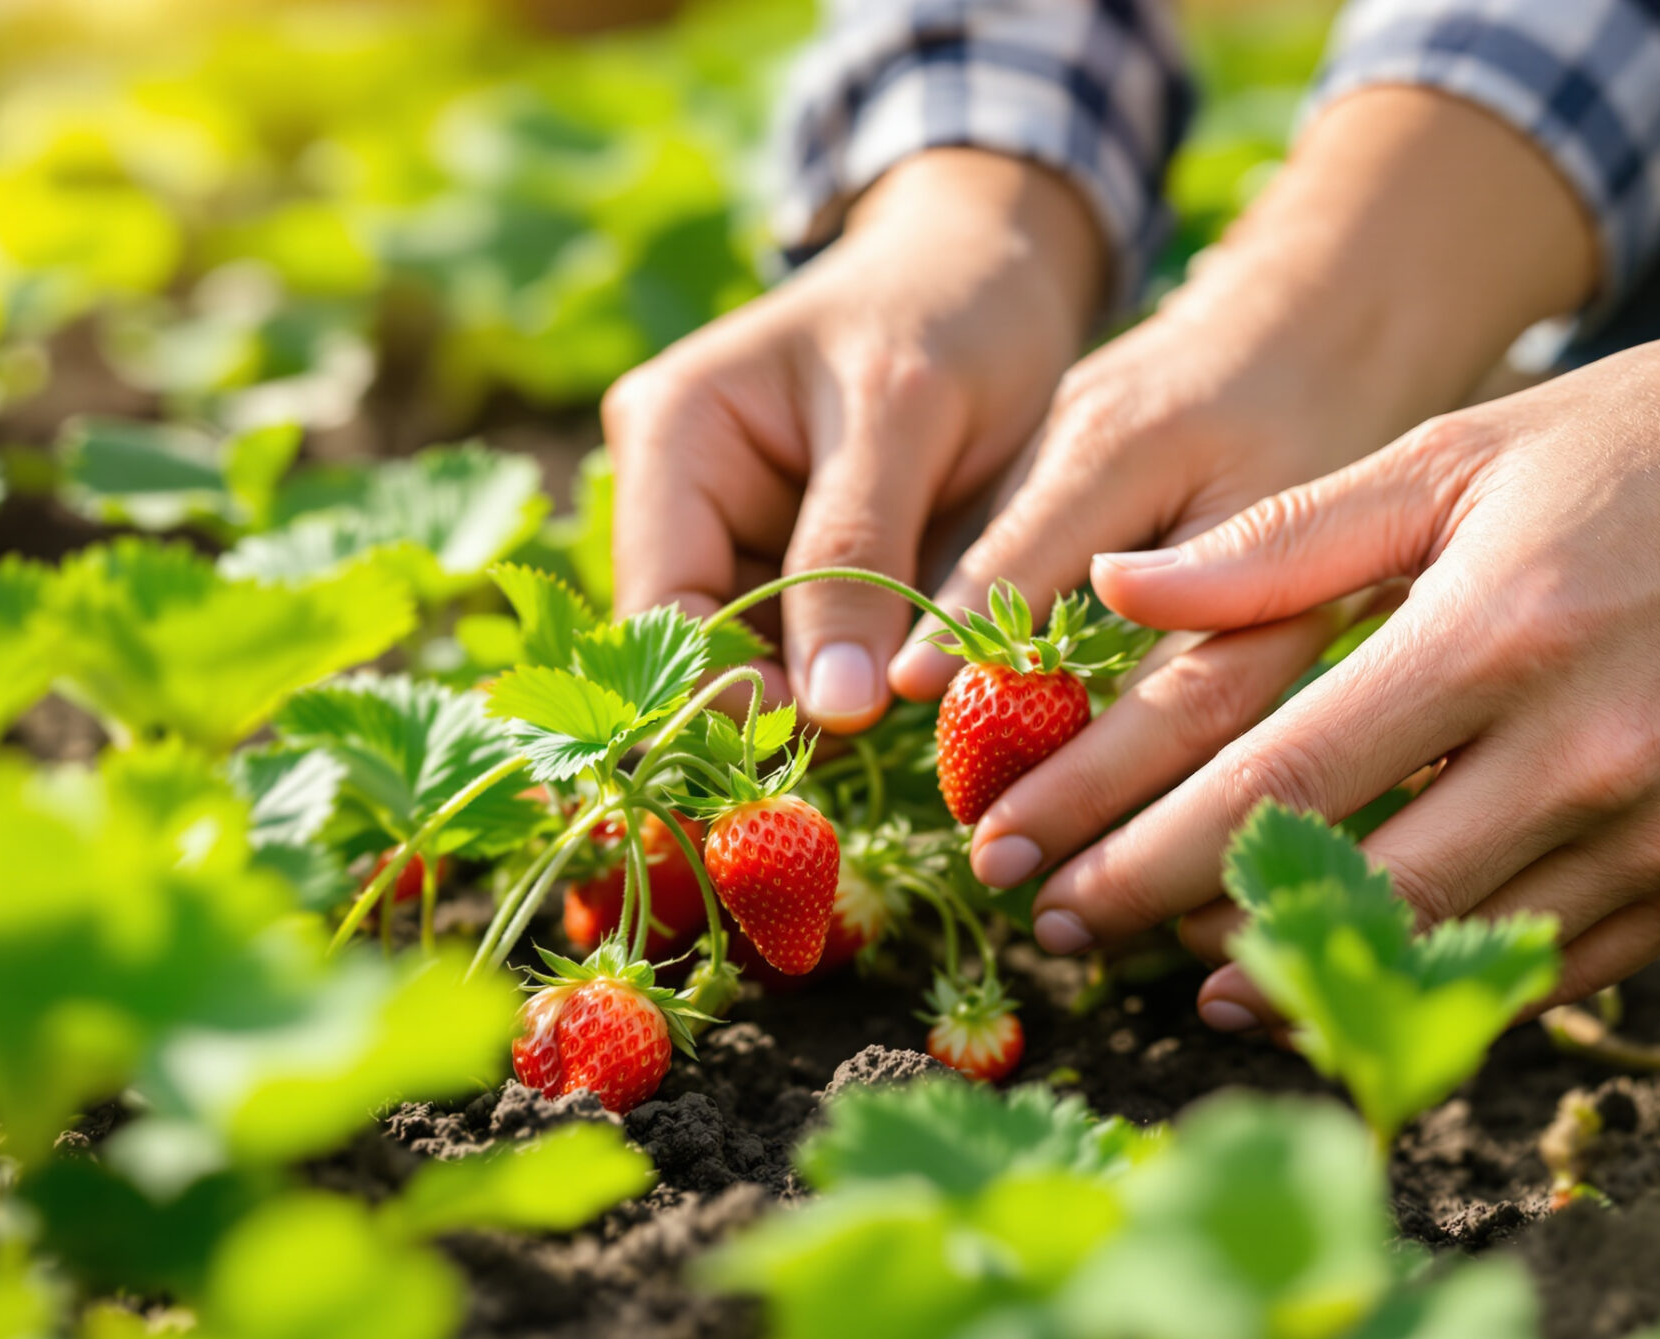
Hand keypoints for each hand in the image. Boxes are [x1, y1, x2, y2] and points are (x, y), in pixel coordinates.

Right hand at [602, 149, 1103, 731]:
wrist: (995, 269)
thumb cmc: (952, 312)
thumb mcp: (909, 416)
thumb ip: (860, 555)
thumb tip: (830, 709)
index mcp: (671, 433)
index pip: (664, 607)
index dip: (728, 691)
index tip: (832, 737)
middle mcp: (672, 488)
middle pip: (695, 647)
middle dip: (775, 705)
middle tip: (871, 748)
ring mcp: (722, 529)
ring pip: (747, 662)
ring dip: (817, 702)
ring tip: (900, 716)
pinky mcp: (780, 561)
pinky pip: (797, 650)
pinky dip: (847, 679)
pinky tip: (901, 689)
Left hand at [1014, 216, 1659, 1030]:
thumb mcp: (1462, 451)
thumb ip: (1284, 543)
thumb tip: (1116, 592)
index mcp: (1494, 632)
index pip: (1274, 778)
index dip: (1135, 844)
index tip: (1030, 874)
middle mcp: (1579, 751)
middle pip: (1340, 885)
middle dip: (1178, 923)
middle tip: (1064, 940)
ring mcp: (1658, 830)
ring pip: (1439, 950)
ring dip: (1297, 975)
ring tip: (1185, 980)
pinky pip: (1547, 969)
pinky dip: (1439, 981)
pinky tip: (1350, 980)